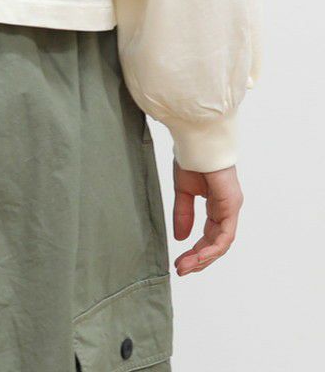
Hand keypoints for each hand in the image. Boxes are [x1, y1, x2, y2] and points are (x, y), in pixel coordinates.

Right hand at [172, 161, 242, 275]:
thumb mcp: (183, 191)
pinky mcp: (231, 206)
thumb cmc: (191, 158)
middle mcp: (226, 209)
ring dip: (203, 258)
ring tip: (185, 267)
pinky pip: (225, 235)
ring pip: (221, 243)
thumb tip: (181, 237)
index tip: (179, 262)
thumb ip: (183, 214)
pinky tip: (198, 257)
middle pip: (216, 244)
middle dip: (198, 259)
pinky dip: (212, 249)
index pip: (209, 236)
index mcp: (216, 205)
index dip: (195, 251)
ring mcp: (230, 208)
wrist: (197, 140)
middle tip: (181, 269)